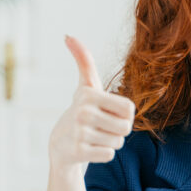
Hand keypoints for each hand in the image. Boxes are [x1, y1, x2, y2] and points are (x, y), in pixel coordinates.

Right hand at [48, 35, 135, 172]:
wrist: (60, 144)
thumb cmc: (82, 111)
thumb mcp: (86, 85)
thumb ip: (84, 60)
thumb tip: (68, 36)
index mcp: (89, 94)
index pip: (130, 109)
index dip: (123, 114)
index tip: (108, 112)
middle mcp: (83, 112)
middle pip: (126, 128)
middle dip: (118, 131)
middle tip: (101, 127)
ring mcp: (79, 133)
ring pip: (118, 142)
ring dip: (109, 142)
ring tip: (93, 137)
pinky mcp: (78, 152)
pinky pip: (109, 155)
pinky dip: (102, 154)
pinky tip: (89, 148)